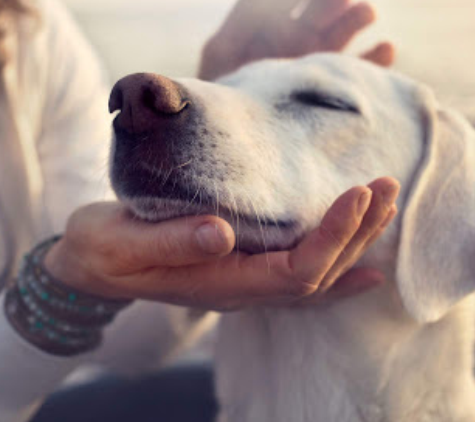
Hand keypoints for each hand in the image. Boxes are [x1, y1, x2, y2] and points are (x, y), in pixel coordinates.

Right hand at [43, 177, 399, 310]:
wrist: (88, 265)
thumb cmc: (102, 250)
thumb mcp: (122, 243)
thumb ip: (170, 241)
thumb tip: (221, 232)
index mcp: (219, 283)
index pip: (295, 270)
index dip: (332, 236)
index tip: (358, 193)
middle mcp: (241, 289)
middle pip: (318, 273)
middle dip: (357, 231)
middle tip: (386, 185)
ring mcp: (243, 282)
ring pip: (316, 274)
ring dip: (355, 240)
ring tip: (385, 203)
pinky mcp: (240, 266)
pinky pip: (300, 275)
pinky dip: (338, 268)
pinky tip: (366, 264)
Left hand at [198, 0, 394, 80]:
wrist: (234, 140)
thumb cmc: (222, 93)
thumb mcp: (224, 51)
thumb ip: (246, 12)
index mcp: (277, 18)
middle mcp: (305, 33)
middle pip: (330, 0)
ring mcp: (324, 59)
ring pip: (350, 27)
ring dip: (360, 14)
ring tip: (365, 12)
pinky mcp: (339, 87)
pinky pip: (366, 70)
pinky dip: (379, 58)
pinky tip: (384, 48)